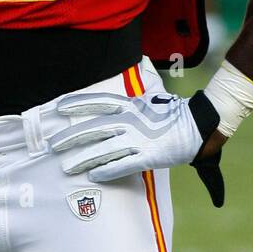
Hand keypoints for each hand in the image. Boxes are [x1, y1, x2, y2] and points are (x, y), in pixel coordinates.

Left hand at [49, 87, 226, 205]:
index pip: (98, 102)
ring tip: (66, 166)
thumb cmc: (173, 112)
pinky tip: (93, 176)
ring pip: (104, 149)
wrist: (200, 125)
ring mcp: (138, 139)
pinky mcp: (148, 156)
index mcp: (130, 105)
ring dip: (83, 159)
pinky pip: (124, 164)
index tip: (59, 107)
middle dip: (71, 137)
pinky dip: (107, 170)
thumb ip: (134, 91)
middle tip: (52, 145)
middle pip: (94, 129)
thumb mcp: (151, 95)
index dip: (78, 103)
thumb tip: (130, 75)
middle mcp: (130, 121)